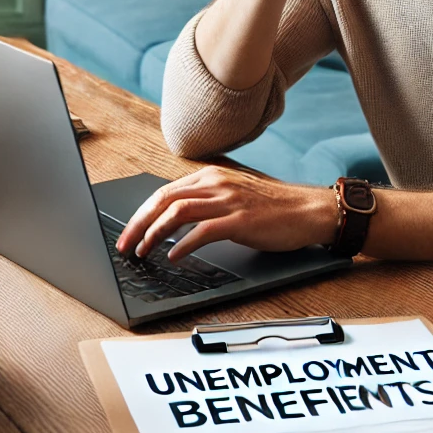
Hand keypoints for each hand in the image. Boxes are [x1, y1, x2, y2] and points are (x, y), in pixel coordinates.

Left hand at [115, 166, 338, 262]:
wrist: (307, 210)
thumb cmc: (272, 207)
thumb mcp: (233, 195)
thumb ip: (206, 199)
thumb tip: (174, 217)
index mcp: (211, 175)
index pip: (165, 191)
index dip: (142, 213)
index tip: (129, 232)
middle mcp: (216, 183)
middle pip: (164, 199)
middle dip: (138, 223)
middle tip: (125, 245)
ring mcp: (228, 200)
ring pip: (178, 212)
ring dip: (154, 234)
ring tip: (143, 251)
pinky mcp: (240, 220)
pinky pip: (203, 231)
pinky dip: (183, 245)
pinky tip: (174, 256)